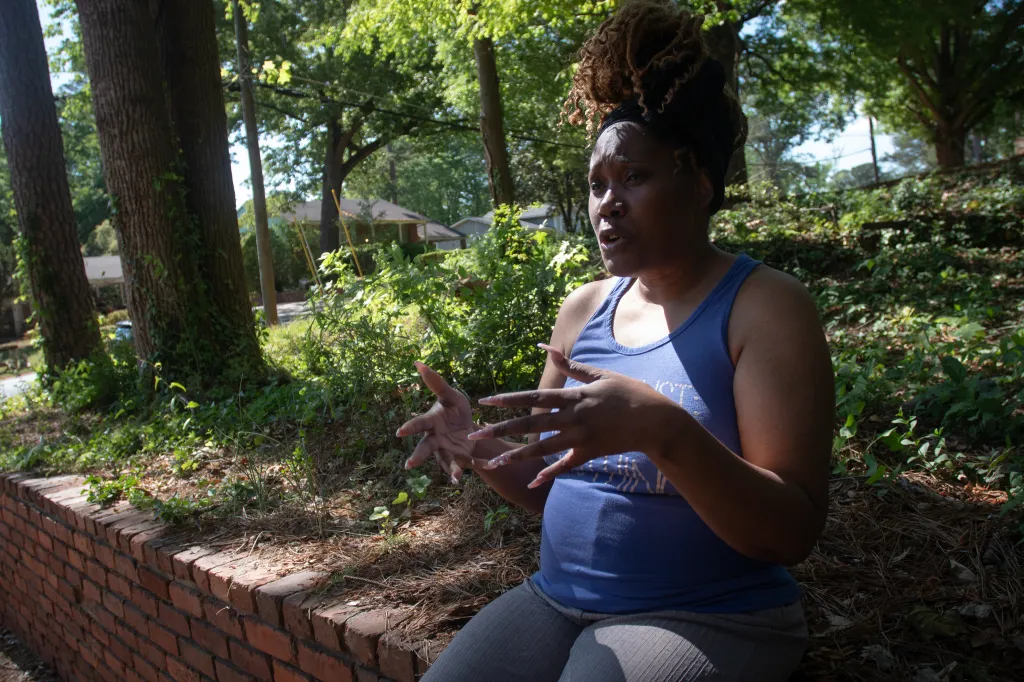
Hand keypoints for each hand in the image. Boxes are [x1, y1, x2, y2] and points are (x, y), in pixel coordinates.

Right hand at [397, 362, 489, 483]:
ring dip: (452, 470)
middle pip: (425, 448)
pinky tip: (494, 465)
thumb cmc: (454, 410)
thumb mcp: (450, 395)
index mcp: (431, 423)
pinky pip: (473, 463)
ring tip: (457, 478)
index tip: (399, 433)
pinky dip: (483, 465)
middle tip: (409, 465)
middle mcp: (436, 440)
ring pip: (448, 462)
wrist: (469, 427)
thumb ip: (436, 382)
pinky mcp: (464, 459)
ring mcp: (449, 452)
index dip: (409, 428)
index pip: (419, 424)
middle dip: (418, 456)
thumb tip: (418, 362)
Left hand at [469, 344, 678, 487]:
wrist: (656, 421)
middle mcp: (573, 418)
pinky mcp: (589, 454)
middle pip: (530, 425)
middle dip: (500, 430)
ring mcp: (580, 438)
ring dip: (515, 455)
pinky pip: (564, 466)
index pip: (534, 396)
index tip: (486, 402)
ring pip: (542, 449)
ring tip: (493, 461)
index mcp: (574, 396)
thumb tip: (545, 347)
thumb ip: (571, 365)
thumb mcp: (600, 374)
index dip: (509, 400)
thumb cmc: (629, 392)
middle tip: (475, 436)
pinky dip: (548, 474)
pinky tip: (532, 482)